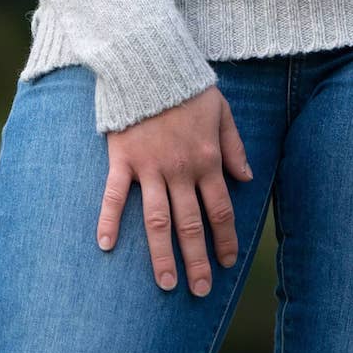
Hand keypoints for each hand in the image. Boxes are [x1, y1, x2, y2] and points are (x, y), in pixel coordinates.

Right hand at [97, 84, 253, 295]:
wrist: (150, 61)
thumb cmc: (188, 85)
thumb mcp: (221, 110)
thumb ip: (234, 146)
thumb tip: (246, 177)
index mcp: (207, 159)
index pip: (220, 209)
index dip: (225, 239)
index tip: (227, 263)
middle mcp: (180, 170)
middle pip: (190, 225)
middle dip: (197, 261)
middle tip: (201, 291)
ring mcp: (149, 167)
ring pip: (157, 221)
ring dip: (162, 256)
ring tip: (166, 284)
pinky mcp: (122, 159)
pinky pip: (113, 195)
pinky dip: (108, 220)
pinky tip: (105, 246)